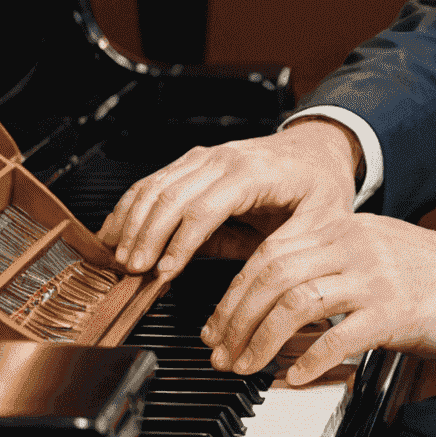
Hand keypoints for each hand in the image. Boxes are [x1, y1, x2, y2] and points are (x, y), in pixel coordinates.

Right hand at [99, 119, 359, 277]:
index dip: (180, 242)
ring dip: (132, 223)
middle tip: (131, 274)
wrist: (319, 149)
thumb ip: (284, 249)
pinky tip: (115, 233)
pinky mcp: (194, 162)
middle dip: (146, 237)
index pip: (206, 207)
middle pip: (172, 196)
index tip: (162, 274)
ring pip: (155, 186)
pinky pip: (154, 181)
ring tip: (119, 261)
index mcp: (257, 172)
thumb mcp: (319, 221)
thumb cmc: (320, 184)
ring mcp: (206, 157)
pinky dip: (130, 207)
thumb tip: (251, 288)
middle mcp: (225, 158)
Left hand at [200, 214, 435, 384]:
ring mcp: (377, 276)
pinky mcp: (398, 312)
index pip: (270, 251)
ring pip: (295, 302)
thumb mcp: (380, 251)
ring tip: (246, 369)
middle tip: (221, 355)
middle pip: (273, 274)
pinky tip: (293, 379)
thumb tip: (276, 294)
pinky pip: (338, 336)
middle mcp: (357, 244)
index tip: (216, 326)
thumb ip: (333, 262)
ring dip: (260, 341)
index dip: (233, 292)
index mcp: (348, 227)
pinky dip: (307, 362)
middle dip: (235, 319)